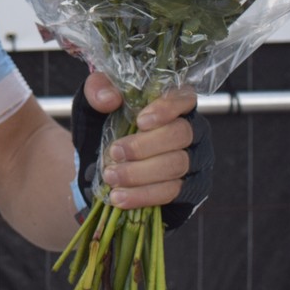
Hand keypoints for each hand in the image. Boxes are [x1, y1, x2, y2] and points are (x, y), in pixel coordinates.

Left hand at [73, 71, 212, 228]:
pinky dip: (143, 195)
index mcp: (174, 104)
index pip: (184, 98)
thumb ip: (97, 91)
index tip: (140, 121)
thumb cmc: (105, 129)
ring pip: (176, 166)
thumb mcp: (95, 105)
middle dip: (144, 146)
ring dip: (140, 173)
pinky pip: (171, 193)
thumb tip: (109, 99)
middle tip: (115, 152)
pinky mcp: (189, 190)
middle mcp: (192, 131)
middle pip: (180, 134)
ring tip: (111, 176)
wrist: (102, 169)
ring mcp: (194, 162)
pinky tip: (120, 197)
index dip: (166, 109)